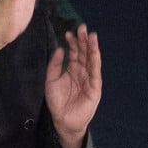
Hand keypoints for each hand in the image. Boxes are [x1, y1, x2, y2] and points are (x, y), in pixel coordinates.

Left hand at [47, 23, 101, 147]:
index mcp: (73, 69)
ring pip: (91, 59)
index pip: (75, 52)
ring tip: (90, 35)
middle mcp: (83, 72)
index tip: (69, 32)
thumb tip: (60, 49)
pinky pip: (95, 71)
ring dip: (92, 47)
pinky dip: (95, 60)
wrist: (63, 120)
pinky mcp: (95, 87)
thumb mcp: (51, 80)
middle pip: (84, 53)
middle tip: (82, 27)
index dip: (72, 42)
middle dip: (83, 40)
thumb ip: (55, 65)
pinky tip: (94, 51)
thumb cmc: (58, 102)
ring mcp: (90, 79)